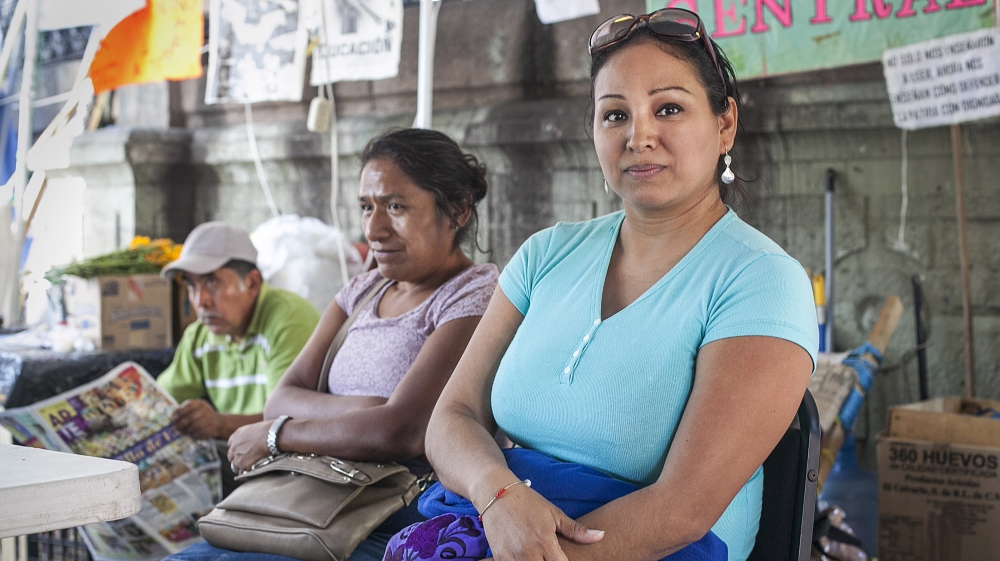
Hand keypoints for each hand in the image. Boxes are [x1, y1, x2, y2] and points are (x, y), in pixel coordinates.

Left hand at [172, 399, 223, 439]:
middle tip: (174, 428)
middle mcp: (207, 410)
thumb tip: (173, 418)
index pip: (190, 405)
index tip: (173, 418)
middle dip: (181, 423)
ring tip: (182, 432)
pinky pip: (201, 433)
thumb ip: (186, 411)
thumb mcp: (196, 409)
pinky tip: (191, 435)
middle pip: (192, 417)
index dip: (180, 411)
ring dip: (187, 430)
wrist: (219, 423)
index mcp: (201, 403)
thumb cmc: (202, 416)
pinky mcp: (212, 428)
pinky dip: (194, 435)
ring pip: (196, 426)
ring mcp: (210, 419)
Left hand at [228, 420, 271, 472]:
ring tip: (249, 468)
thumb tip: (256, 436)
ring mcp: (237, 455)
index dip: (237, 448)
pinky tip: (251, 472)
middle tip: (244, 460)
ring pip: (235, 465)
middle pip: (231, 456)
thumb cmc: (268, 431)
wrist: (270, 437)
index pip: (231, 444)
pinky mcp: (242, 464)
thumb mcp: (255, 427)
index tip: (241, 451)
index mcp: (236, 435)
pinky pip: (241, 472)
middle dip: (236, 458)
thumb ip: (250, 434)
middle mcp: (234, 445)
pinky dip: (246, 473)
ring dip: (241, 467)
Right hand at [481, 485, 603, 560]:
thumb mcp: (554, 513)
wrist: (496, 493)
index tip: (566, 558)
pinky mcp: (499, 557)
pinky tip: (526, 557)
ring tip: (540, 556)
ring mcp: (512, 556)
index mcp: (545, 541)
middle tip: (551, 555)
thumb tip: (601, 536)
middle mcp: (528, 552)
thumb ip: (576, 530)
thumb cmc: (528, 502)